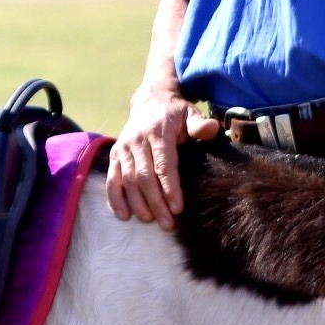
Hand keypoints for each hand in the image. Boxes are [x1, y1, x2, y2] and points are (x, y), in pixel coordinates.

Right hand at [106, 90, 219, 229]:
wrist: (150, 100)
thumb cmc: (175, 113)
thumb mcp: (190, 113)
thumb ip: (199, 124)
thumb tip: (212, 129)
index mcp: (157, 132)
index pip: (163, 164)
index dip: (170, 188)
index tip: (178, 209)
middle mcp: (137, 141)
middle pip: (144, 177)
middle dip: (156, 203)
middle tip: (168, 224)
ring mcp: (123, 148)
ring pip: (127, 180)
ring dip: (137, 203)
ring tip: (149, 221)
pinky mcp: (115, 155)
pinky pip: (111, 179)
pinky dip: (115, 198)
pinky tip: (124, 214)